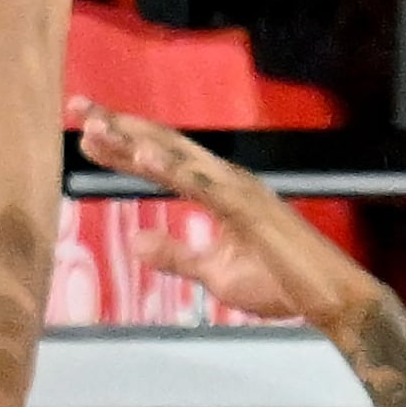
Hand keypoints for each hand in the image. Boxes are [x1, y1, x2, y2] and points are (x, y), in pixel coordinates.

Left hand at [75, 106, 390, 342]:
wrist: (328, 298)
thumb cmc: (279, 283)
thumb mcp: (213, 274)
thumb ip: (176, 256)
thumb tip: (135, 242)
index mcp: (218, 191)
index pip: (161, 162)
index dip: (123, 146)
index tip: (86, 133)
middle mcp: (226, 180)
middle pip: (163, 146)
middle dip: (120, 126)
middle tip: (78, 108)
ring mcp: (238, 190)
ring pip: (178, 156)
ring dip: (136, 139)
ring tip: (97, 126)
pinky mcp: (248, 208)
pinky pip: (203, 185)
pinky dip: (173, 168)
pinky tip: (142, 156)